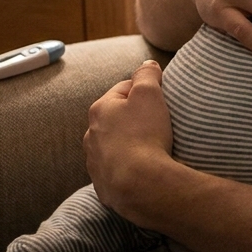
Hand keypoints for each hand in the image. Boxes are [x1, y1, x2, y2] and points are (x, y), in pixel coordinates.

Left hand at [83, 61, 173, 212]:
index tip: (160, 101)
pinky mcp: (103, 186)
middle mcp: (91, 135)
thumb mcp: (149, 94)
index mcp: (99, 110)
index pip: (123, 90)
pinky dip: (128, 169)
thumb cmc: (144, 135)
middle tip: (157, 125)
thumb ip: (147, 75)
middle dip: (134, 120)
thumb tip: (147, 65)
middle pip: (117, 119)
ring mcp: (95, 162)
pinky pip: (117, 171)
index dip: (144, 92)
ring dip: (129, 145)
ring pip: (114, 146)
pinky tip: (143, 170)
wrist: (140, 184)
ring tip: (152, 150)